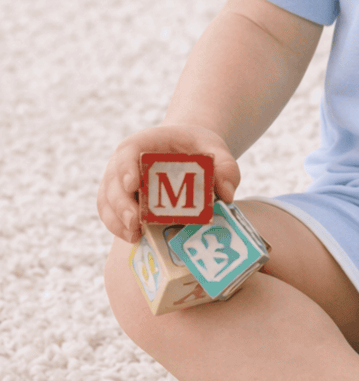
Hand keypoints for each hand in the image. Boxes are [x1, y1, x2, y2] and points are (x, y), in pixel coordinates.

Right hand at [96, 125, 239, 243]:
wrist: (186, 153)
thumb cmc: (197, 148)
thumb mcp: (215, 148)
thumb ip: (226, 166)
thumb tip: (228, 194)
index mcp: (144, 143)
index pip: (127, 152)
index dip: (126, 168)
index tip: (133, 185)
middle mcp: (124, 162)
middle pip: (113, 182)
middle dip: (121, 204)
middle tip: (135, 223)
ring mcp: (118, 183)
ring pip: (107, 201)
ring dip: (117, 221)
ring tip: (134, 236)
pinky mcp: (120, 202)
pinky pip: (111, 215)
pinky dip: (118, 227)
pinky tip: (134, 238)